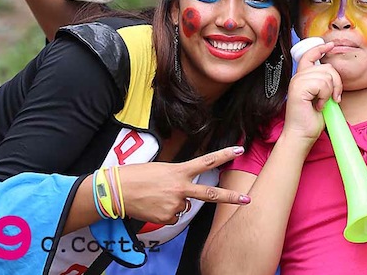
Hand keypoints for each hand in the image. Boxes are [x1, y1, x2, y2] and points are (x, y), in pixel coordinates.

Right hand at [119, 146, 250, 224]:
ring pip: (184, 205)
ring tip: (157, 196)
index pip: (207, 161)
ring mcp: (175, 204)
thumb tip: (185, 194)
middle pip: (210, 193)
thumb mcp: (162, 168)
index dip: (224, 155)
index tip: (239, 149)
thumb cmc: (138, 175)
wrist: (118, 191)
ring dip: (175, 202)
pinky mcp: (167, 218)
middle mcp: (181, 188)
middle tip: (247, 200)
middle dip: (230, 197)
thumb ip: (178, 178)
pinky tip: (154, 205)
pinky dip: (166, 212)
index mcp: (180, 171)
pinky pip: (173, 216)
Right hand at [283, 42, 341, 143]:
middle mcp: (298, 76)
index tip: (331, 45)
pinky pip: (322, 84)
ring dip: (330, 93)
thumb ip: (324, 83)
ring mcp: (297, 81)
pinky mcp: (299, 88)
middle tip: (333, 99)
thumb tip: (333, 75)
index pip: (309, 55)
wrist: (301, 136)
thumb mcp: (321, 97)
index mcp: (302, 77)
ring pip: (326, 76)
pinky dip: (325, 97)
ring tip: (322, 104)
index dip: (321, 48)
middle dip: (337, 83)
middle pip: (327, 67)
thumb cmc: (310, 120)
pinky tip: (318, 106)